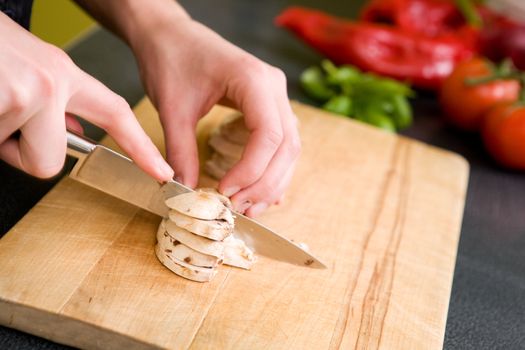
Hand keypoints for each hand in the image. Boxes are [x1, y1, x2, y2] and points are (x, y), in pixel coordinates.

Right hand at [0, 12, 172, 180]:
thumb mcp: (30, 67)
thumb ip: (56, 102)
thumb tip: (73, 133)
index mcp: (62, 74)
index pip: (115, 114)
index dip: (141, 146)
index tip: (162, 171)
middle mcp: (50, 83)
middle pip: (49, 162)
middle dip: (22, 155)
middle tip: (2, 126)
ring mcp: (23, 93)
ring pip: (14, 155)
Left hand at [131, 16, 300, 216]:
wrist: (170, 34)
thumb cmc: (171, 60)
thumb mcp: (172, 109)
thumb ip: (180, 151)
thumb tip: (185, 191)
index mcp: (253, 80)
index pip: (268, 135)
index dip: (251, 170)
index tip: (225, 191)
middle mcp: (273, 86)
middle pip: (286, 145)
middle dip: (265, 182)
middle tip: (239, 207)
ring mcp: (275, 95)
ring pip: (289, 147)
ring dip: (272, 180)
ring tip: (249, 206)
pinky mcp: (268, 104)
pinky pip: (281, 141)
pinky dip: (273, 168)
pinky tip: (263, 190)